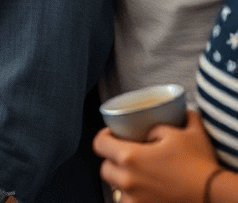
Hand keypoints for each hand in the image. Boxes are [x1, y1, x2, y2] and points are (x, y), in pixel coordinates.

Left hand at [93, 110, 219, 202]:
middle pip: (105, 169)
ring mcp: (136, 201)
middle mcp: (128, 181)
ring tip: (136, 177)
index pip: (99, 144)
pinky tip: (143, 192)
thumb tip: (155, 122)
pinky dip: (133, 198)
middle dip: (112, 161)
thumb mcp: (181, 132)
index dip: (104, 136)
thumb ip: (162, 122)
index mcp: (130, 157)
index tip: (113, 135)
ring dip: (122, 182)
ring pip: (116, 190)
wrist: (217, 196)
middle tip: (126, 156)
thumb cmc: (199, 164)